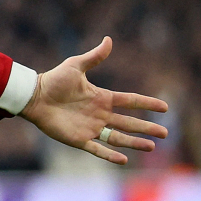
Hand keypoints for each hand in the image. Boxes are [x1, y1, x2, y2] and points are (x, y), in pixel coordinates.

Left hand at [20, 37, 167, 164]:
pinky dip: (110, 155)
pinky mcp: (79, 139)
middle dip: (147, 128)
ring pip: (118, 137)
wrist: (34, 96)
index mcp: (102, 97)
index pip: (130, 101)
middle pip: (129, 122)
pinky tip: (124, 161)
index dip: (147, 103)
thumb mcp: (75, 66)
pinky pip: (97, 149)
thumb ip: (94, 56)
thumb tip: (108, 40)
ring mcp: (90, 127)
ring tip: (152, 146)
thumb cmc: (53, 80)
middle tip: (166, 132)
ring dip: (134, 143)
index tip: (165, 107)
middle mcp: (100, 114)